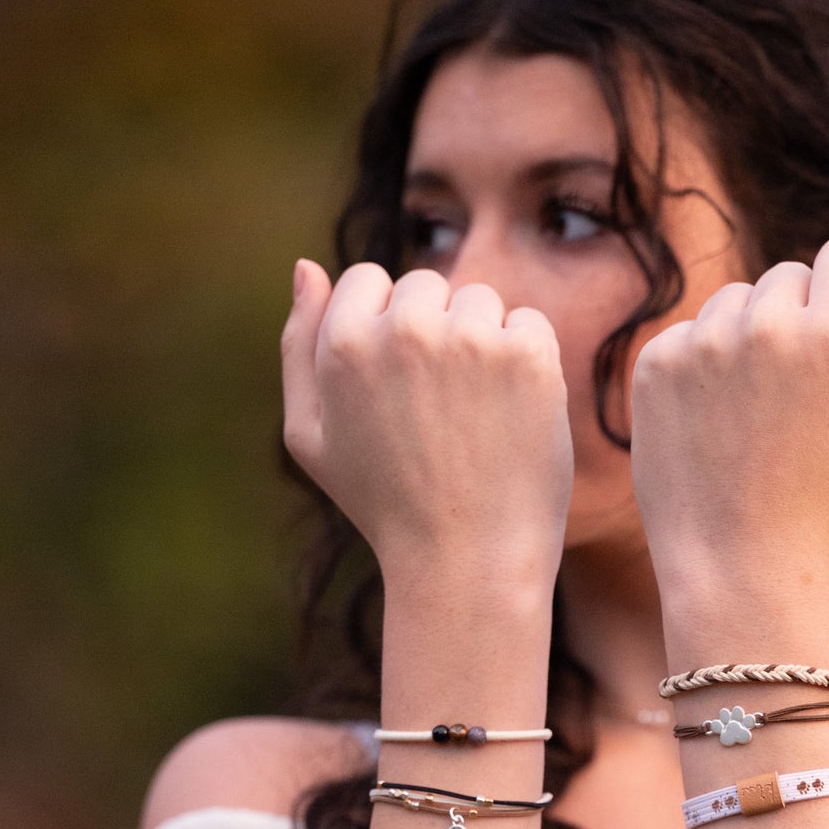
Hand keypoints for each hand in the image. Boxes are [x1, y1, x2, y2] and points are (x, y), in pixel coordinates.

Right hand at [280, 260, 573, 593]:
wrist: (467, 561)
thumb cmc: (385, 506)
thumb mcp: (312, 438)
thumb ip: (299, 346)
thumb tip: (306, 267)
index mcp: (344, 343)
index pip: (367, 280)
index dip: (385, 330)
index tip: (402, 388)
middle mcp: (404, 329)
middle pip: (426, 286)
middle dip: (436, 332)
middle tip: (441, 414)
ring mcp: (470, 339)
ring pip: (480, 302)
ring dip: (484, 344)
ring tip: (476, 418)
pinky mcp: (527, 357)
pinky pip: (529, 324)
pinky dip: (528, 362)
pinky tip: (513, 416)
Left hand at [629, 238, 828, 602]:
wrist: (741, 561)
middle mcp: (765, 326)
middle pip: (789, 274)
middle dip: (800, 317)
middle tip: (799, 398)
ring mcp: (703, 343)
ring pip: (736, 299)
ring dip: (750, 336)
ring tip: (758, 413)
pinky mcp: (657, 364)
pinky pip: (691, 332)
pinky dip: (705, 366)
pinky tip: (718, 422)